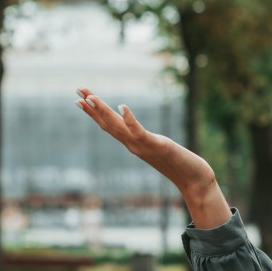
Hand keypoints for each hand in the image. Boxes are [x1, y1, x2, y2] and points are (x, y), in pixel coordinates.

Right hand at [75, 88, 229, 227]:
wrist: (194, 181)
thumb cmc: (182, 165)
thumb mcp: (161, 148)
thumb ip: (150, 142)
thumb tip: (142, 134)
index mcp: (134, 144)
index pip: (109, 126)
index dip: (94, 113)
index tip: (80, 98)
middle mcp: (134, 145)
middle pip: (108, 124)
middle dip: (92, 107)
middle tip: (77, 90)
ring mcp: (143, 146)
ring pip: (118, 127)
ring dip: (103, 112)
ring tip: (90, 96)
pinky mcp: (157, 145)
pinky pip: (139, 132)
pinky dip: (129, 119)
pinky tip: (122, 106)